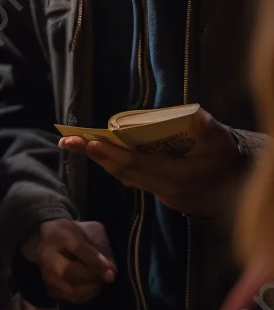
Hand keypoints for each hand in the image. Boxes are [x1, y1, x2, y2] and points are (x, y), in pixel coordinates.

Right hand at [22, 219, 115, 303]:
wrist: (48, 239)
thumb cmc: (74, 234)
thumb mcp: (90, 230)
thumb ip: (102, 247)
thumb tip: (111, 270)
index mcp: (59, 234)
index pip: (77, 248)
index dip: (96, 261)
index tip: (111, 270)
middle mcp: (47, 254)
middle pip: (68, 271)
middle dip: (92, 276)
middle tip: (107, 276)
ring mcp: (45, 272)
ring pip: (70, 289)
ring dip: (91, 288)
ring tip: (99, 281)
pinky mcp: (49, 287)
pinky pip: (71, 297)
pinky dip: (86, 295)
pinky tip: (91, 286)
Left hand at [60, 109, 243, 215]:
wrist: (243, 184)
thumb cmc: (228, 157)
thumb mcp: (221, 140)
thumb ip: (207, 127)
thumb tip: (193, 113)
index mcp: (176, 177)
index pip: (135, 164)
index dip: (111, 153)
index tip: (88, 142)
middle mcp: (165, 190)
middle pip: (123, 172)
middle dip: (94, 156)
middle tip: (67, 141)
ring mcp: (164, 196)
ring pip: (126, 178)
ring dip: (103, 161)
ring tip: (77, 144)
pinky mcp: (164, 195)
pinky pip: (135, 180)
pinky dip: (118, 166)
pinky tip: (104, 154)